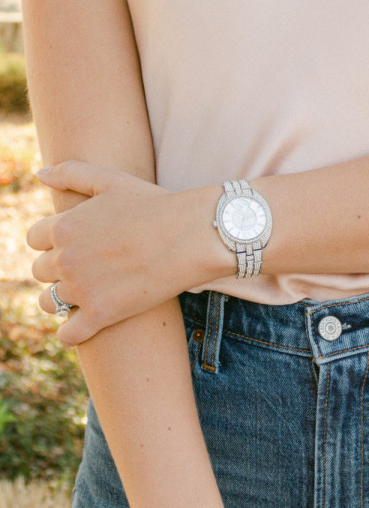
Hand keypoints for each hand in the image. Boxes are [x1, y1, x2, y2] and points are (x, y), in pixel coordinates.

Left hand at [26, 161, 226, 344]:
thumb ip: (72, 173)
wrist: (195, 236)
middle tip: (86, 269)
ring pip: (49, 302)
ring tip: (84, 296)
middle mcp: (66, 258)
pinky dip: (72, 333)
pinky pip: (69, 334)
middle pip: (41, 271)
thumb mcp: (112, 180)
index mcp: (64, 226)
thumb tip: (39, 174)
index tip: (74, 245)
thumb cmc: (157, 205)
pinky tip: (85, 325)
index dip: (53, 242)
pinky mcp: (102, 314)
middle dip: (59, 270)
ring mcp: (83, 288)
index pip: (35, 239)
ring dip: (61, 300)